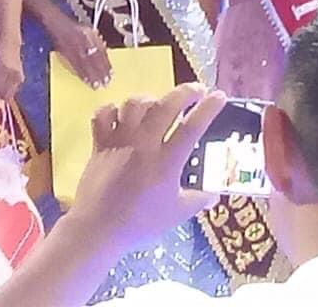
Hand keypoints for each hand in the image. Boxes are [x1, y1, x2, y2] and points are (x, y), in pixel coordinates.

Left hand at [0, 38, 24, 97]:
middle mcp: (13, 76)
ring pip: (10, 94)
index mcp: (3, 72)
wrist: (9, 42)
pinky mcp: (21, 78)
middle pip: (4, 95)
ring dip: (2, 93)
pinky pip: (14, 89)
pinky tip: (2, 82)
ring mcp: (18, 78)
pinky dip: (7, 89)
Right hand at [52, 14, 111, 88]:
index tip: (111, 74)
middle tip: (105, 83)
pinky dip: (80, 74)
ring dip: (90, 76)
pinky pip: (74, 65)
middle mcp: (80, 41)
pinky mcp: (64, 53)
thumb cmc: (74, 29)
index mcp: (89, 35)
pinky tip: (85, 80)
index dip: (106, 64)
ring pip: (83, 64)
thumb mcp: (90, 32)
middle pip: (93, 60)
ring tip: (96, 85)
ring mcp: (72, 47)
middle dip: (99, 73)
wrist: (57, 23)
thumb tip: (106, 56)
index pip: (100, 52)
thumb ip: (98, 43)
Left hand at [66, 85, 224, 255]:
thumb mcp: (177, 215)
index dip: (207, 108)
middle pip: (164, 106)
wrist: (99, 227)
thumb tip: (214, 194)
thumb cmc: (141, 223)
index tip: (219, 95)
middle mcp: (143, 145)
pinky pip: (102, 115)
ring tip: (157, 103)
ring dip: (148, 99)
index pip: (192, 127)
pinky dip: (112, 110)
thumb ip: (197, 200)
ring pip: (132, 105)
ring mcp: (118, 141)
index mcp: (166, 162)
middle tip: (196, 89)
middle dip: (184, 93)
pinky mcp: (99, 143)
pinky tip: (120, 115)